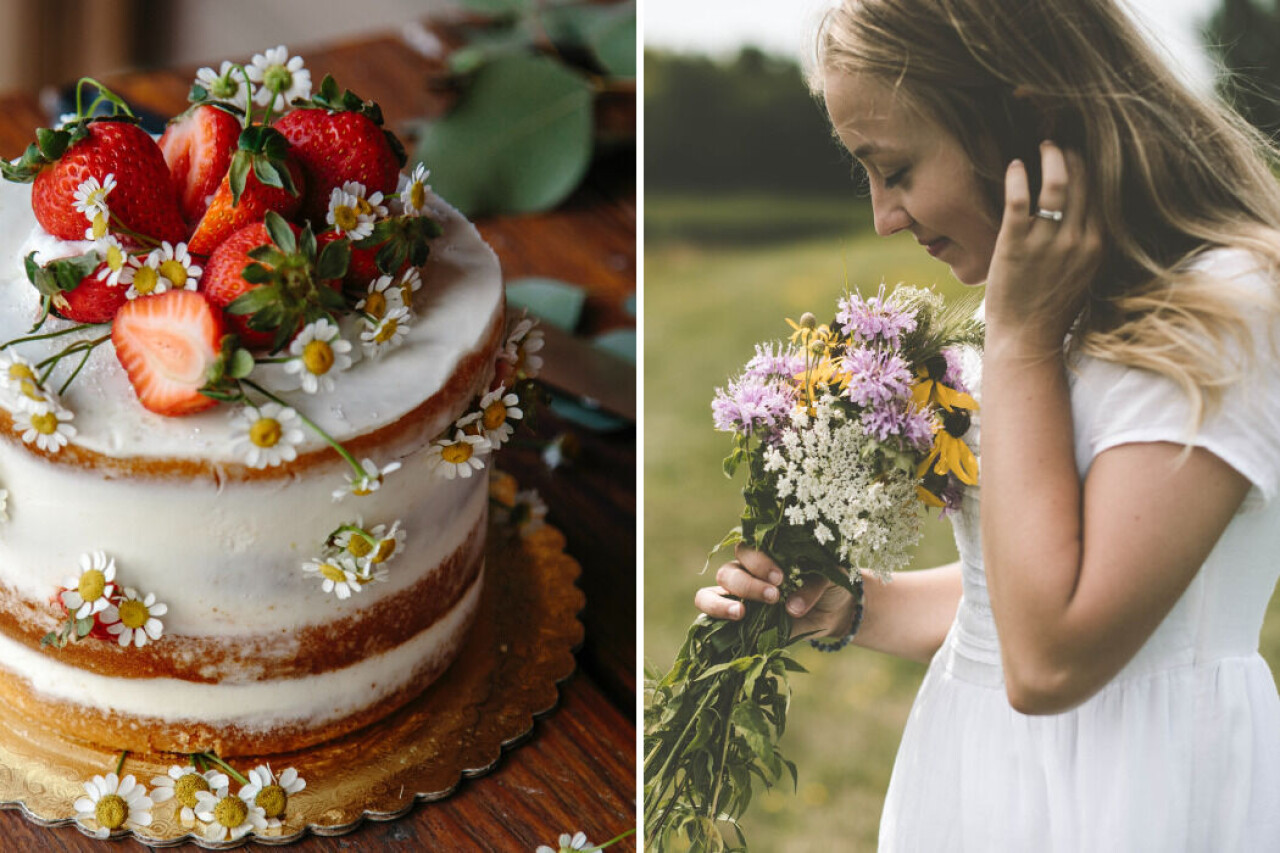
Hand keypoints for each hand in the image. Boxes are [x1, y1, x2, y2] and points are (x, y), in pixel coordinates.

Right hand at [693, 544, 856, 639]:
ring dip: (721, 604)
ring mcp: (736, 597)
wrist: (835, 610)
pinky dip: (715, 619)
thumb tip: (792, 608)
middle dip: (748, 585)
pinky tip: (733, 624)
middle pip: (728, 572)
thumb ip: (812, 587)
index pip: (748, 550)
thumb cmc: (829, 584)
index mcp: (765, 553)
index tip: (780, 578)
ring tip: (740, 613)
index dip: (759, 562)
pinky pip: (711, 618)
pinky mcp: (736, 621)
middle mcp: (745, 572)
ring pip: (709, 593)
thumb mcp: (830, 578)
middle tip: (773, 597)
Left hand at [985, 141, 1103, 349]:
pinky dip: (1017, 177)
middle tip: (1062, 143)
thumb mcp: (1083, 273)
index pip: (1102, 193)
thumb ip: (1088, 243)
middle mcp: (1078, 240)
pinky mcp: (1015, 245)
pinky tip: (1014, 166)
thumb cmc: (1051, 307)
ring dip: (1051, 157)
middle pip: (1084, 182)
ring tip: (1043, 146)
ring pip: (1056, 184)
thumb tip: (1090, 214)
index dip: (1094, 167)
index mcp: (1098, 245)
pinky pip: (1020, 199)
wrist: (1026, 339)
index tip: (1084, 151)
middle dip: (1074, 155)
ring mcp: (1047, 243)